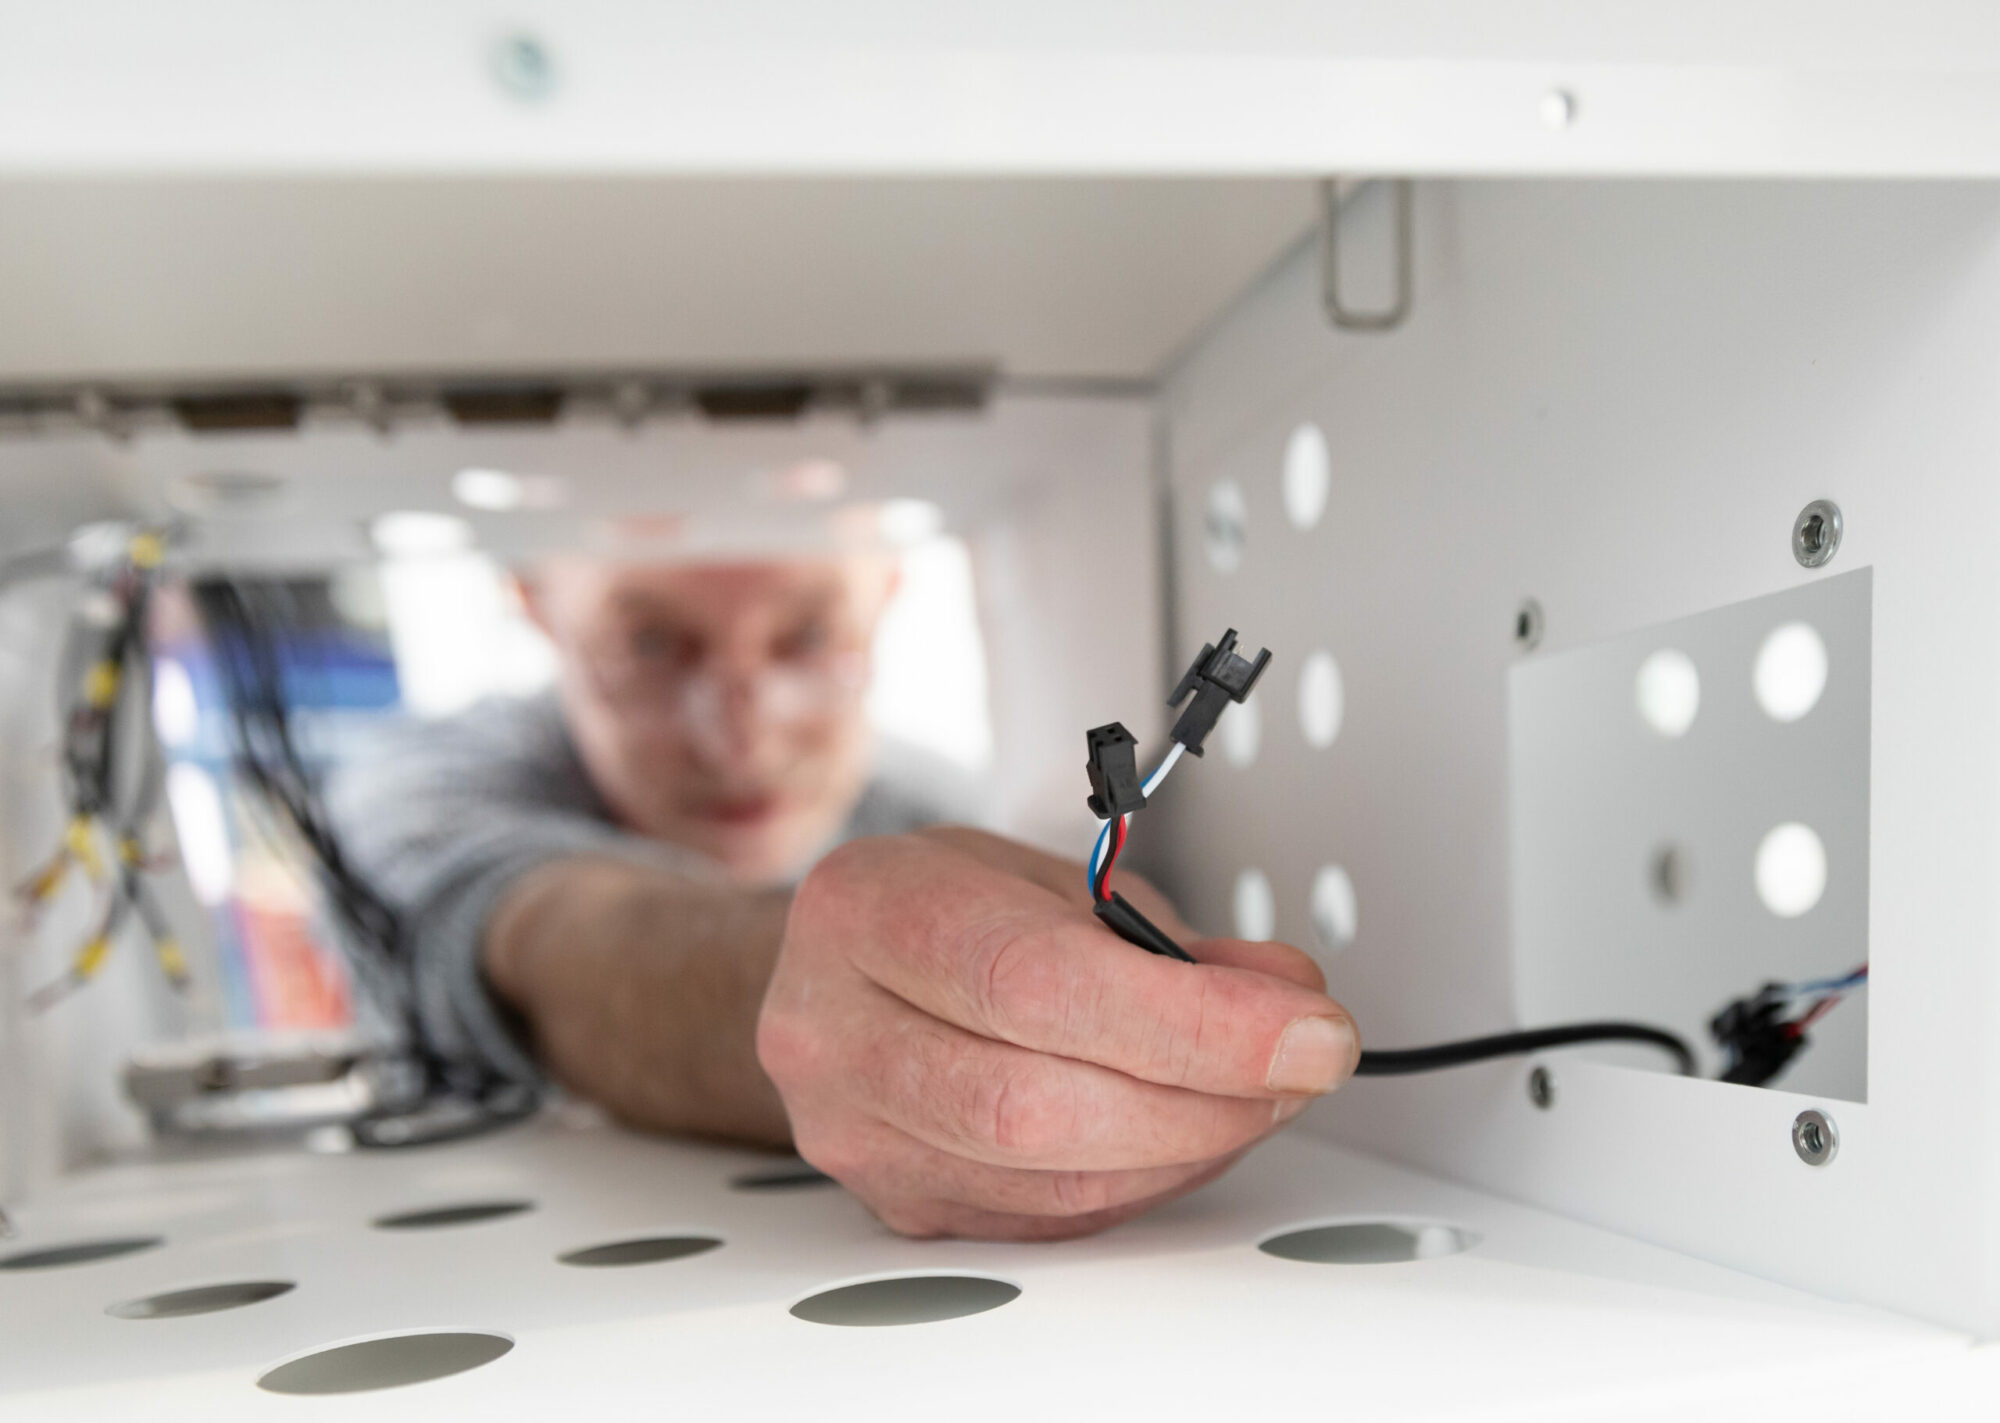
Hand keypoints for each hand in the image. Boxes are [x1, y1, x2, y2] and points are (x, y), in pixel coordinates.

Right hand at [756, 827, 1360, 1239]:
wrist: (832, 973)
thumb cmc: (936, 911)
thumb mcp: (1045, 877)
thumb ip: (1162, 938)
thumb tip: (1284, 1000)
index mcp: (866, 910)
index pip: (1037, 982)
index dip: (1191, 1021)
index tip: (1304, 1029)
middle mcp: (834, 1030)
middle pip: (1040, 1102)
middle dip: (1206, 1096)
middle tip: (1300, 1065)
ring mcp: (856, 1133)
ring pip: (1053, 1179)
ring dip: (1192, 1146)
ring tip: (1252, 1093)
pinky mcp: (898, 1206)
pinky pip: (1052, 1219)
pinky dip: (1146, 1180)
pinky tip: (1185, 1133)